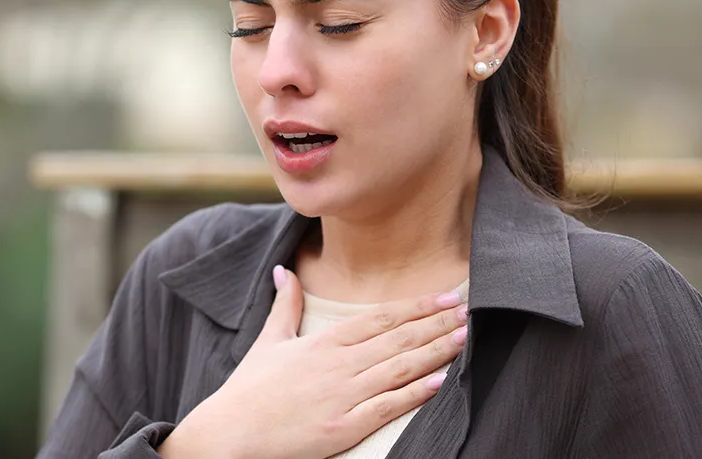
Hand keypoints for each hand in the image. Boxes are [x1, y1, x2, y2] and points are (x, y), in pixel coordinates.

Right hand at [158, 266, 467, 458]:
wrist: (232, 432)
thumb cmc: (250, 387)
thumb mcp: (269, 339)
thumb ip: (285, 304)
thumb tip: (282, 269)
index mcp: (324, 342)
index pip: (381, 318)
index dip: (416, 306)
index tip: (446, 295)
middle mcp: (339, 364)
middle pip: (398, 339)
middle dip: (437, 323)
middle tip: (470, 309)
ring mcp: (343, 396)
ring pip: (399, 368)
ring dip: (436, 351)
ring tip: (465, 338)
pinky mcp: (344, 428)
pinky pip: (387, 407)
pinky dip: (415, 393)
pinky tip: (440, 381)